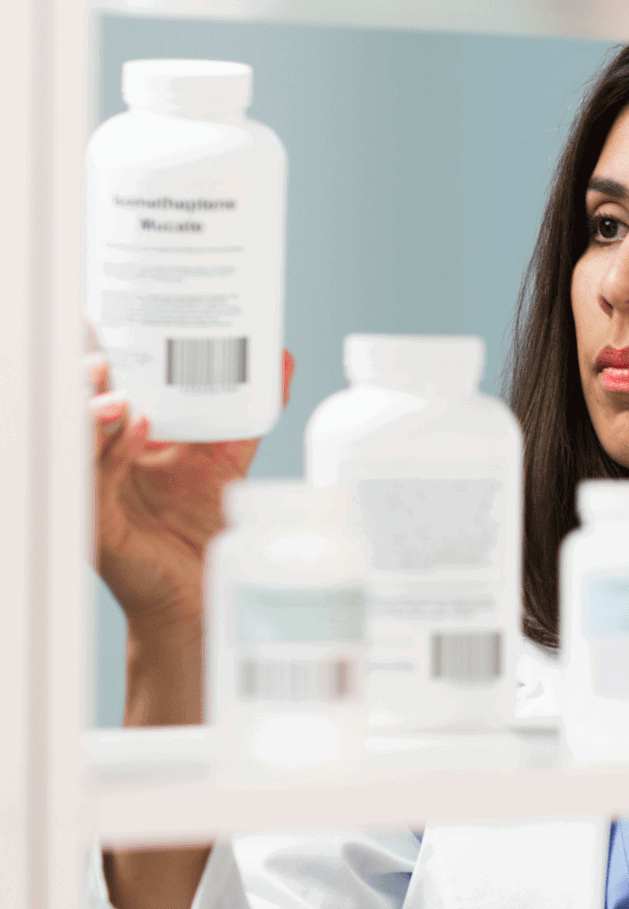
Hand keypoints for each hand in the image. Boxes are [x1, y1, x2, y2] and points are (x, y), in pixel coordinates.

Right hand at [91, 349, 294, 633]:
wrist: (201, 592)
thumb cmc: (198, 527)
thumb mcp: (223, 457)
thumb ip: (246, 412)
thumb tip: (281, 359)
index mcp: (111, 442)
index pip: (87, 390)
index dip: (85, 353)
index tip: (93, 316)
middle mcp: (92, 465)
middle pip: (67, 412)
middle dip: (78, 377)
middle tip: (103, 350)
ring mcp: (89, 496)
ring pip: (72, 446)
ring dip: (89, 411)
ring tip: (115, 389)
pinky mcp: (97, 529)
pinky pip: (95, 486)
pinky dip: (113, 454)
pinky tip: (135, 428)